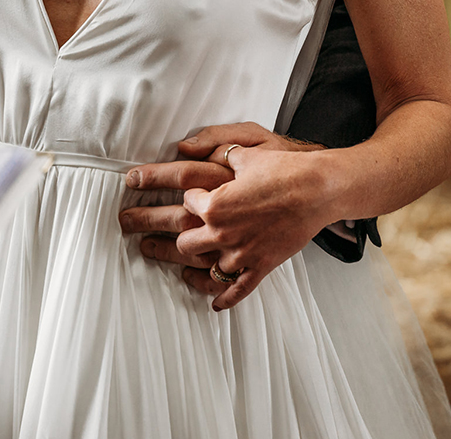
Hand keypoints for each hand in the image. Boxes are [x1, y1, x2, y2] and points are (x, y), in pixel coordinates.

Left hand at [118, 123, 330, 309]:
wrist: (319, 190)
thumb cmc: (285, 168)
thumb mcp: (246, 149)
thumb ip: (213, 149)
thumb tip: (185, 147)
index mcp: (215, 203)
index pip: (185, 198)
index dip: (176, 191)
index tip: (161, 188)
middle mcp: (222, 231)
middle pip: (182, 240)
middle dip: (154, 230)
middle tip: (131, 225)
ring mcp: (240, 253)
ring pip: (202, 266)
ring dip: (183, 264)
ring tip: (163, 260)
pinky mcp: (260, 266)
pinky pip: (236, 289)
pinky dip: (222, 297)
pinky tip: (212, 302)